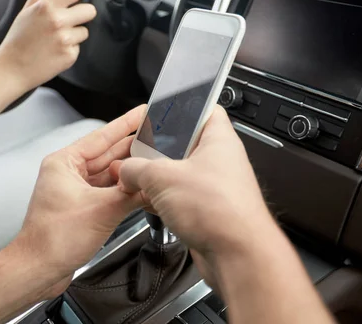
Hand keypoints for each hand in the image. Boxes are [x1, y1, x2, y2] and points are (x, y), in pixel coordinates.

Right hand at [0, 0, 98, 88]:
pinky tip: (55, 50)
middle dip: (82, 14)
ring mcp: (65, 40)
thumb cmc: (18, 40)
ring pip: (85, 31)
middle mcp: (58, 21)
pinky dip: (70, 49)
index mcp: (47, 6)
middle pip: (90, 10)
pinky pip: (79, 47)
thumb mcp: (27, 9)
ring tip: (55, 39)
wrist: (12, 69)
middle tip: (66, 21)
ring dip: (75, 34)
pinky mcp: (70, 56)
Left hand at [12, 106, 146, 296]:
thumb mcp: (102, 209)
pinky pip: (106, 191)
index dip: (126, 123)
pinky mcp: (80, 207)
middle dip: (132, 147)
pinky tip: (139, 187)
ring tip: (152, 161)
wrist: (39, 268)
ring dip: (129, 171)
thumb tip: (151, 184)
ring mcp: (74, 190)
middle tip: (156, 137)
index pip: (101, 136)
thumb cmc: (53, 239)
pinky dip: (123, 190)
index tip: (142, 112)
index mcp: (64, 163)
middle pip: (107, 154)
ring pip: (108, 174)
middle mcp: (67, 173)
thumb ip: (131, 193)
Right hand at [115, 106, 276, 276]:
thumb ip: (136, 168)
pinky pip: (180, 197)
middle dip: (158, 150)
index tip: (161, 110)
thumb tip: (125, 169)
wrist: (237, 256)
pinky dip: (164, 199)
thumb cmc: (220, 212)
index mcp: (218, 140)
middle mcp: (220, 161)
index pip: (204, 108)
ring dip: (158, 178)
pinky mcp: (207, 210)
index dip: (182, 106)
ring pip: (180, 173)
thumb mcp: (162, 178)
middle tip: (141, 152)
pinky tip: (150, 204)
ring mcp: (214, 186)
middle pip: (184, 144)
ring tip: (139, 180)